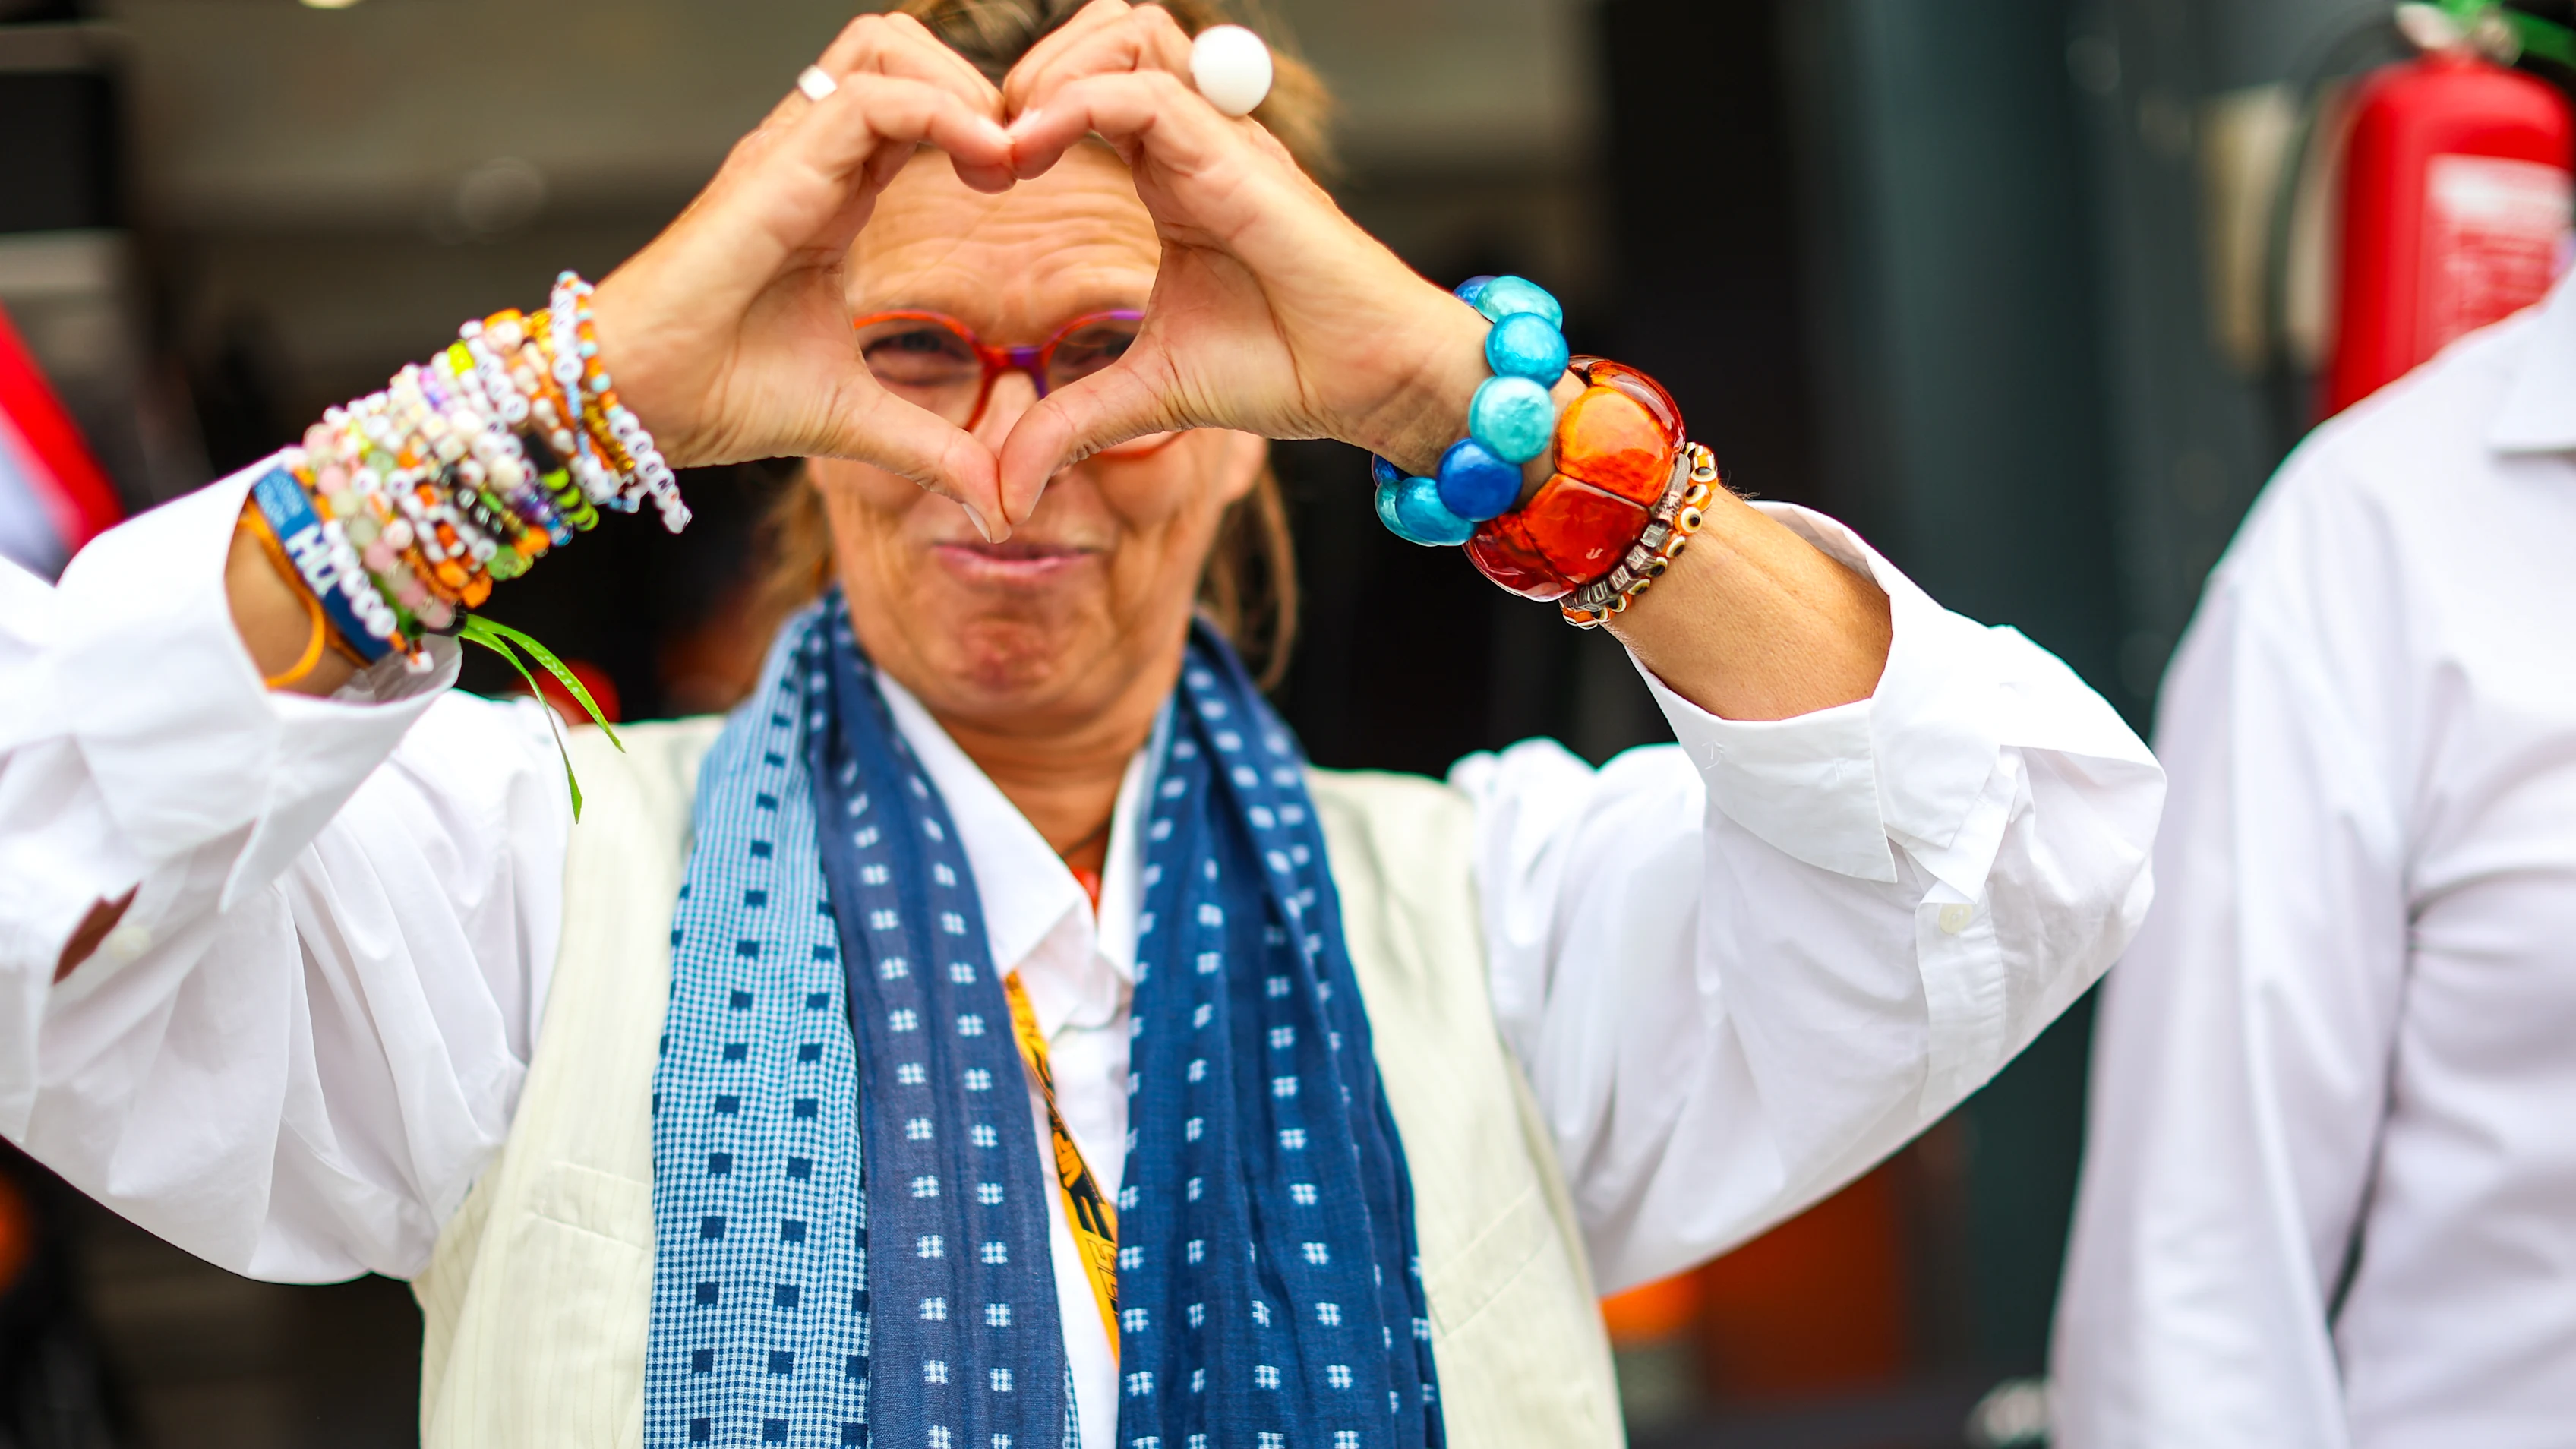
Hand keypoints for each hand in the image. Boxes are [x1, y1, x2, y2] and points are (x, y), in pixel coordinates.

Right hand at [588, 14, 1016, 534]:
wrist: (634, 403)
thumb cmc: (716, 397)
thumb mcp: (854, 422)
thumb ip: (932, 451)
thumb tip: (1001, 507)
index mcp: (830, 195)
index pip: (911, 108)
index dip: (978, 124)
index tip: (1024, 184)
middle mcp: (810, 157)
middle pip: (900, 49)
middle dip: (978, 83)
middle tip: (1022, 160)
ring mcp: (790, 152)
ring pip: (885, 45)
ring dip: (963, 85)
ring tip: (1004, 158)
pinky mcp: (777, 166)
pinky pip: (871, 96)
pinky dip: (942, 111)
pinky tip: (986, 163)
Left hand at [993, 1, 1492, 524]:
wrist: (1374, 381)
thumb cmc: (1289, 370)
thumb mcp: (1151, 393)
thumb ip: (1074, 423)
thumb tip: (1006, 492)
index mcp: (1173, 172)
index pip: (1092, 86)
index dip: (1027, 110)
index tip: (979, 175)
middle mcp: (1196, 139)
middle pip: (1107, 33)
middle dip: (1034, 66)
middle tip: (985, 143)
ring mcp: (1221, 138)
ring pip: (1127, 33)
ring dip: (1054, 68)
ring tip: (1008, 141)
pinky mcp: (1238, 158)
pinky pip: (1146, 92)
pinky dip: (1076, 104)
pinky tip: (1026, 155)